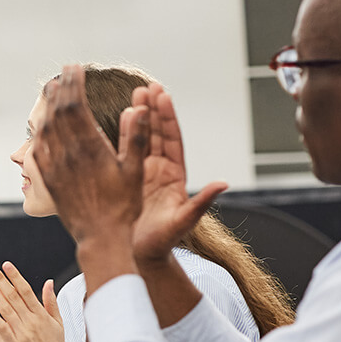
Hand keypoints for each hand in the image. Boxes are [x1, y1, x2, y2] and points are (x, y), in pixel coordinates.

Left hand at [0, 262, 89, 341]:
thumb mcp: (58, 323)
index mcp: (41, 315)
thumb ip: (51, 302)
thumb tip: (49, 282)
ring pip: (5, 308)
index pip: (25, 290)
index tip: (6, 264)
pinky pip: (2, 328)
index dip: (15, 276)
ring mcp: (22, 333)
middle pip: (13, 296)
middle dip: (0, 279)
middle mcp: (31, 321)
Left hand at [33, 64, 148, 251]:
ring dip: (47, 105)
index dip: (73, 84)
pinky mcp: (48, 179)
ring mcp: (54, 167)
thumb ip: (136, 138)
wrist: (99, 239)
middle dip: (61, 88)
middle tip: (65, 71)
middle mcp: (67, 155)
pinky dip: (40, 129)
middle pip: (57, 112)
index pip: (74, 106)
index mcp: (89, 148)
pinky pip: (39, 147)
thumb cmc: (122, 207)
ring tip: (52, 89)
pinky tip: (43, 124)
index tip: (76, 68)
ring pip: (44, 127)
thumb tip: (139, 108)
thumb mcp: (135, 172)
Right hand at [134, 84, 227, 265]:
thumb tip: (223, 183)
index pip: (173, 140)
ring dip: (139, 115)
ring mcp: (142, 171)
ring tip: (135, 92)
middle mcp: (160, 169)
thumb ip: (201, 203)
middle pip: (158, 133)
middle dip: (154, 109)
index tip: (163, 96)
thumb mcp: (184, 221)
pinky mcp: (126, 176)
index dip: (168, 118)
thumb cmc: (162, 242)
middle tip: (148, 86)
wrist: (138, 255)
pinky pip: (124, 150)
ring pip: (142, 138)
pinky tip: (117, 116)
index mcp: (175, 175)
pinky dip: (122, 133)